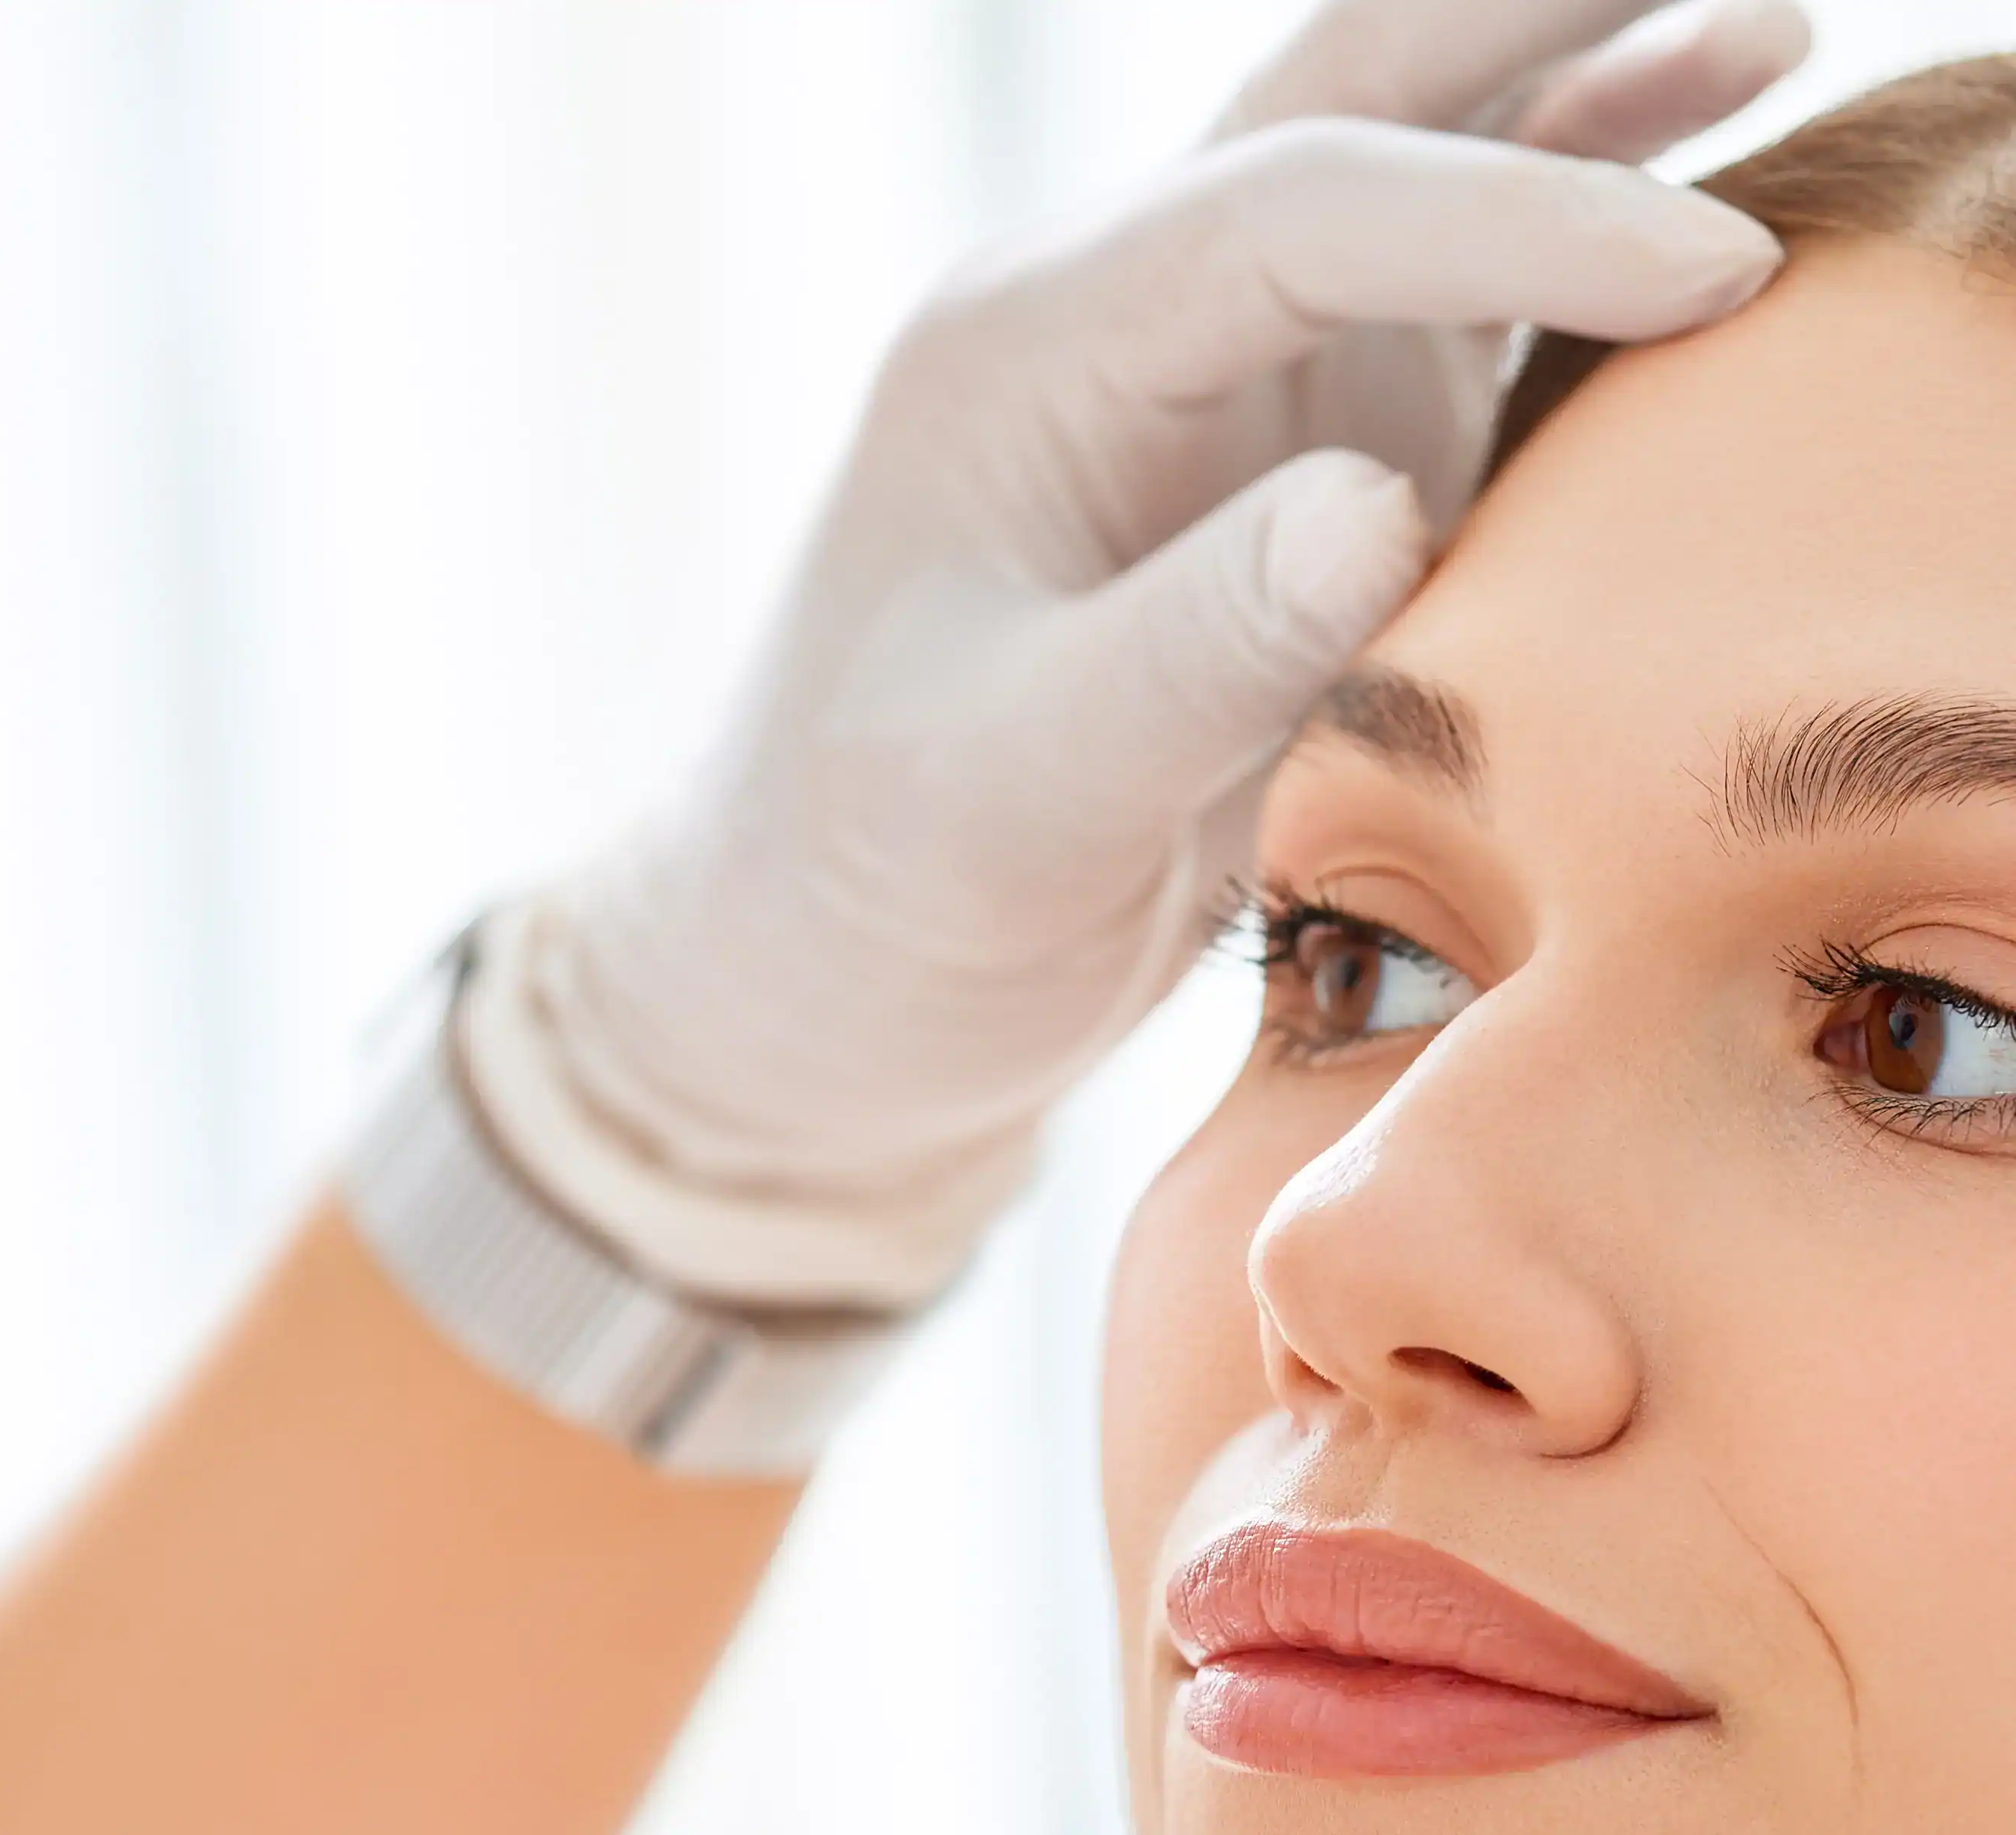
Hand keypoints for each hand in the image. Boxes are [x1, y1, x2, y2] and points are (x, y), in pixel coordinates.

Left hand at [459, 0, 1807, 1310]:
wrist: (818, 982)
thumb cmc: (871, 890)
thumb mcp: (1010, 798)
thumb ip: (1188, 656)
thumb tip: (1384, 507)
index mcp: (1020, 356)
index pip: (1296, 211)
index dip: (1513, 214)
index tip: (1707, 273)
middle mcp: (1109, 332)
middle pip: (1342, 102)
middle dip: (1536, 33)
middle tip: (1760, 11)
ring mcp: (1196, 398)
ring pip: (1402, 188)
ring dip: (1571, 114)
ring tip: (1769, 56)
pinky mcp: (1264, 486)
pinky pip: (1433, 333)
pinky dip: (1560, 277)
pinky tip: (1684, 274)